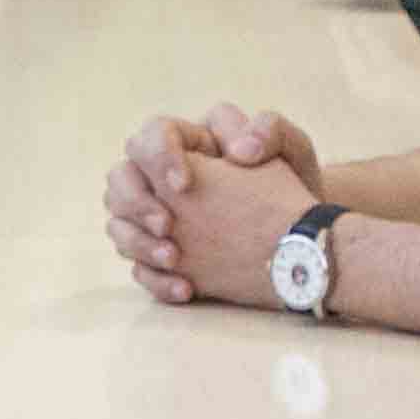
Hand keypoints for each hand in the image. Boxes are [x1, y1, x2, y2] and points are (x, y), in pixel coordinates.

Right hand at [102, 106, 323, 305]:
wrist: (300, 235)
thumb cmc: (293, 184)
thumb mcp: (292, 149)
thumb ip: (270, 129)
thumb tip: (241, 150)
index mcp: (187, 144)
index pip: (152, 135)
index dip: (158, 156)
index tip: (185, 184)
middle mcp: (162, 179)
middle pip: (120, 178)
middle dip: (136, 203)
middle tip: (168, 225)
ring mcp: (158, 219)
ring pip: (119, 225)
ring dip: (139, 244)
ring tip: (174, 260)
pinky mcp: (163, 256)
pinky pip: (140, 269)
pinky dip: (156, 280)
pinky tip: (186, 289)